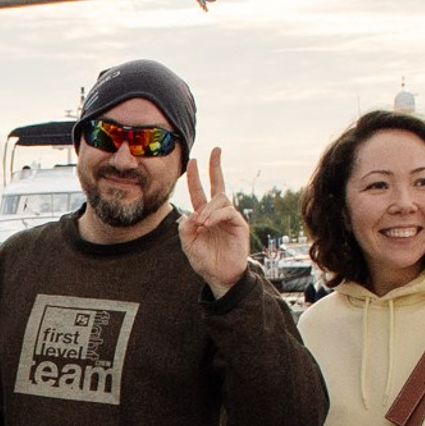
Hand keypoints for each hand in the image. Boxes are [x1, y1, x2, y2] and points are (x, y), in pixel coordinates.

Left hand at [177, 148, 251, 293]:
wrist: (219, 276)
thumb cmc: (205, 261)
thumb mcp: (188, 245)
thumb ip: (185, 229)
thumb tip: (189, 214)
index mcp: (204, 215)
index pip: (199, 191)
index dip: (196, 177)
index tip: (194, 161)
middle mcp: (217, 213)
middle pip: (218, 184)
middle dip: (215, 166)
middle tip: (215, 149)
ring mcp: (229, 217)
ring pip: (220, 199)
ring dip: (207, 209)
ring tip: (201, 223)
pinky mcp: (239, 224)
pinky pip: (227, 212)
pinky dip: (215, 215)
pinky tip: (208, 224)